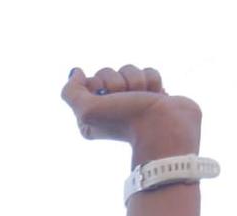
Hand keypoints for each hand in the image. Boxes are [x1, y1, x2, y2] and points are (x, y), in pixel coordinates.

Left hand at [62, 66, 200, 160]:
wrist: (165, 126)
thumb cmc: (125, 121)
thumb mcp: (88, 110)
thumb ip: (71, 92)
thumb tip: (75, 72)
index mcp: (90, 114)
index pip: (89, 80)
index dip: (99, 84)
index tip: (107, 98)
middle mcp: (109, 107)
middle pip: (107, 72)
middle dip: (118, 82)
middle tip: (126, 99)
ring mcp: (131, 100)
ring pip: (128, 69)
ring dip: (137, 81)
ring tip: (143, 98)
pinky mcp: (151, 93)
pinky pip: (148, 71)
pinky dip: (152, 81)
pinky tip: (155, 95)